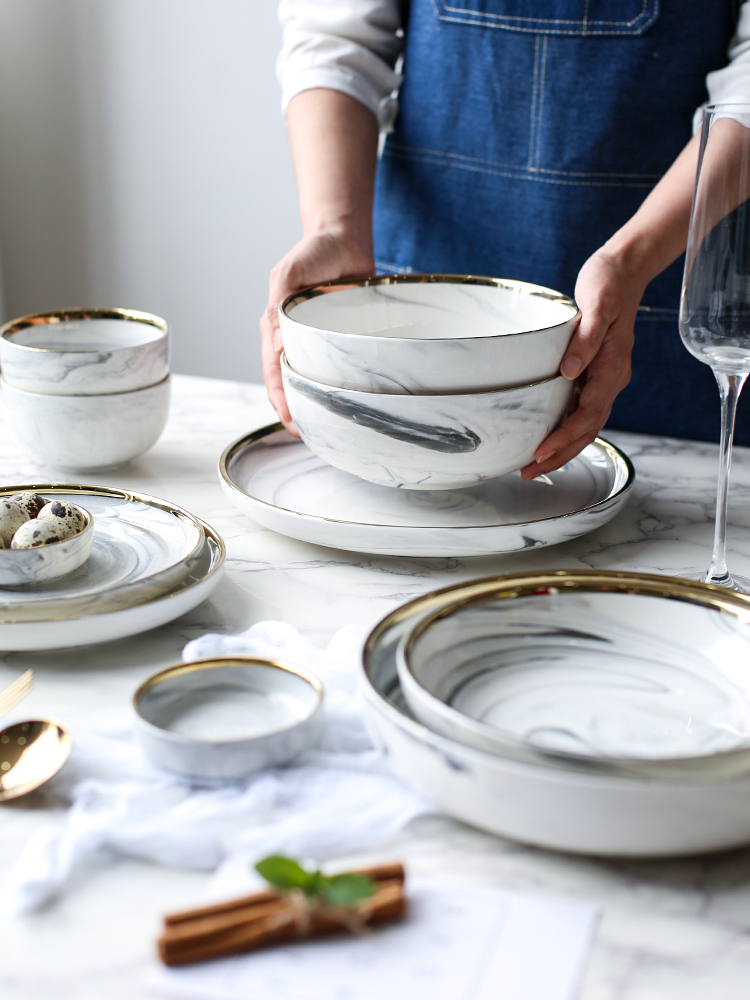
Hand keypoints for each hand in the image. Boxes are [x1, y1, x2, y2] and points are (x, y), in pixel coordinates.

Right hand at [260, 227, 373, 432]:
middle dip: (294, 409)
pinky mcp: (339, 336)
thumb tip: (276, 338)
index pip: (272, 370)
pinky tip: (346, 401)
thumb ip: (280, 300)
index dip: (278, 398)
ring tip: (324, 428)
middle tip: (307, 435)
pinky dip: (335, 384)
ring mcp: (316, 338)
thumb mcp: (289, 271)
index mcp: (275, 325)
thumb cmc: (313, 251)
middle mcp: (293, 337)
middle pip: (288, 381)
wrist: (344, 238)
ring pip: (310, 377)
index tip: (290, 421)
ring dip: (313, 401)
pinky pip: (335, 365)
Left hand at [520, 247, 644, 479]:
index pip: (588, 414)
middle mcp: (611, 378)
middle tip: (529, 471)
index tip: (541, 453)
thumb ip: (586, 338)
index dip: (565, 437)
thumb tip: (571, 370)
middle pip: (588, 429)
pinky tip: (547, 437)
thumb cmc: (608, 284)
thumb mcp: (598, 304)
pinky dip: (566, 429)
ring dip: (562, 447)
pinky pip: (582, 410)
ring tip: (534, 464)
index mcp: (611, 367)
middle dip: (560, 454)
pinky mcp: (595, 374)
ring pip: (586, 425)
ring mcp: (604, 378)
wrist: (624, 271)